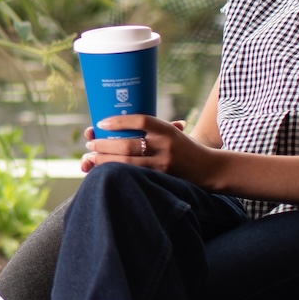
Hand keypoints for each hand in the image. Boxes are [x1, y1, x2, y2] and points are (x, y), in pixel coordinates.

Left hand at [80, 115, 219, 187]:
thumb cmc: (183, 146)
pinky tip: (104, 170)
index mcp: (166, 129)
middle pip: (128, 144)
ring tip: (90, 156)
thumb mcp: (170, 132)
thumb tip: (112, 124)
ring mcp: (163, 164)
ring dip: (105, 160)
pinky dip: (116, 172)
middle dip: (104, 144)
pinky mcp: (162, 179)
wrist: (208, 167)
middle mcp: (165, 145)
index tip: (101, 122)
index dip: (119, 121)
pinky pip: (134, 175)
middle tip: (91, 143)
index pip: (140, 121)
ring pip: (127, 163)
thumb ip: (148, 130)